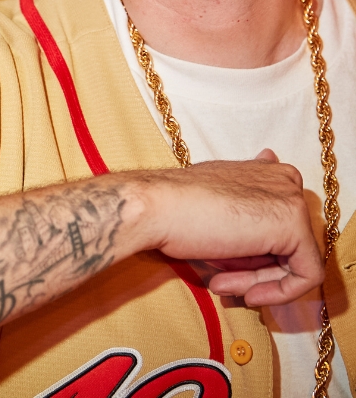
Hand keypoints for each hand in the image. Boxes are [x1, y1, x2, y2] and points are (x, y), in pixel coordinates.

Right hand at [135, 155, 323, 305]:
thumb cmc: (176, 207)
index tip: (226, 266)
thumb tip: (257, 217)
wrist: (156, 207)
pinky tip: (246, 292)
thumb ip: (245, 209)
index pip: (277, 225)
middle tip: (222, 280)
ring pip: (294, 261)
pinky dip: (278, 292)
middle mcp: (283, 179)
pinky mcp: (294, 225)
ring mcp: (291, 200)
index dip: (253, 253)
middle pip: (286, 243)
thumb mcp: (216, 206)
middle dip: (254, 269)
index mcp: (266, 171)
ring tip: (223, 286)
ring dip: (257, 282)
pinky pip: (306, 274)